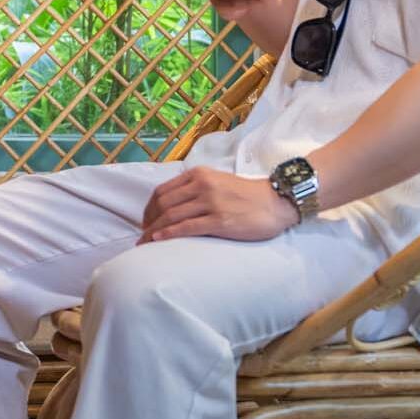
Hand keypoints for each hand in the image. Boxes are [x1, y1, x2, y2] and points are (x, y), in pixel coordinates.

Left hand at [138, 167, 297, 243]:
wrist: (277, 202)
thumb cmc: (248, 196)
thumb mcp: (218, 182)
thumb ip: (196, 188)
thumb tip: (174, 205)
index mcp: (199, 175)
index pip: (162, 191)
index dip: (148, 209)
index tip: (145, 222)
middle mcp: (202, 185)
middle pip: (163, 204)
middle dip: (148, 221)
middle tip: (143, 236)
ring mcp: (210, 202)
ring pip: (171, 216)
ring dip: (153, 231)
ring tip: (145, 243)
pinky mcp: (219, 220)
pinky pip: (186, 227)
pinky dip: (168, 234)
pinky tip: (158, 241)